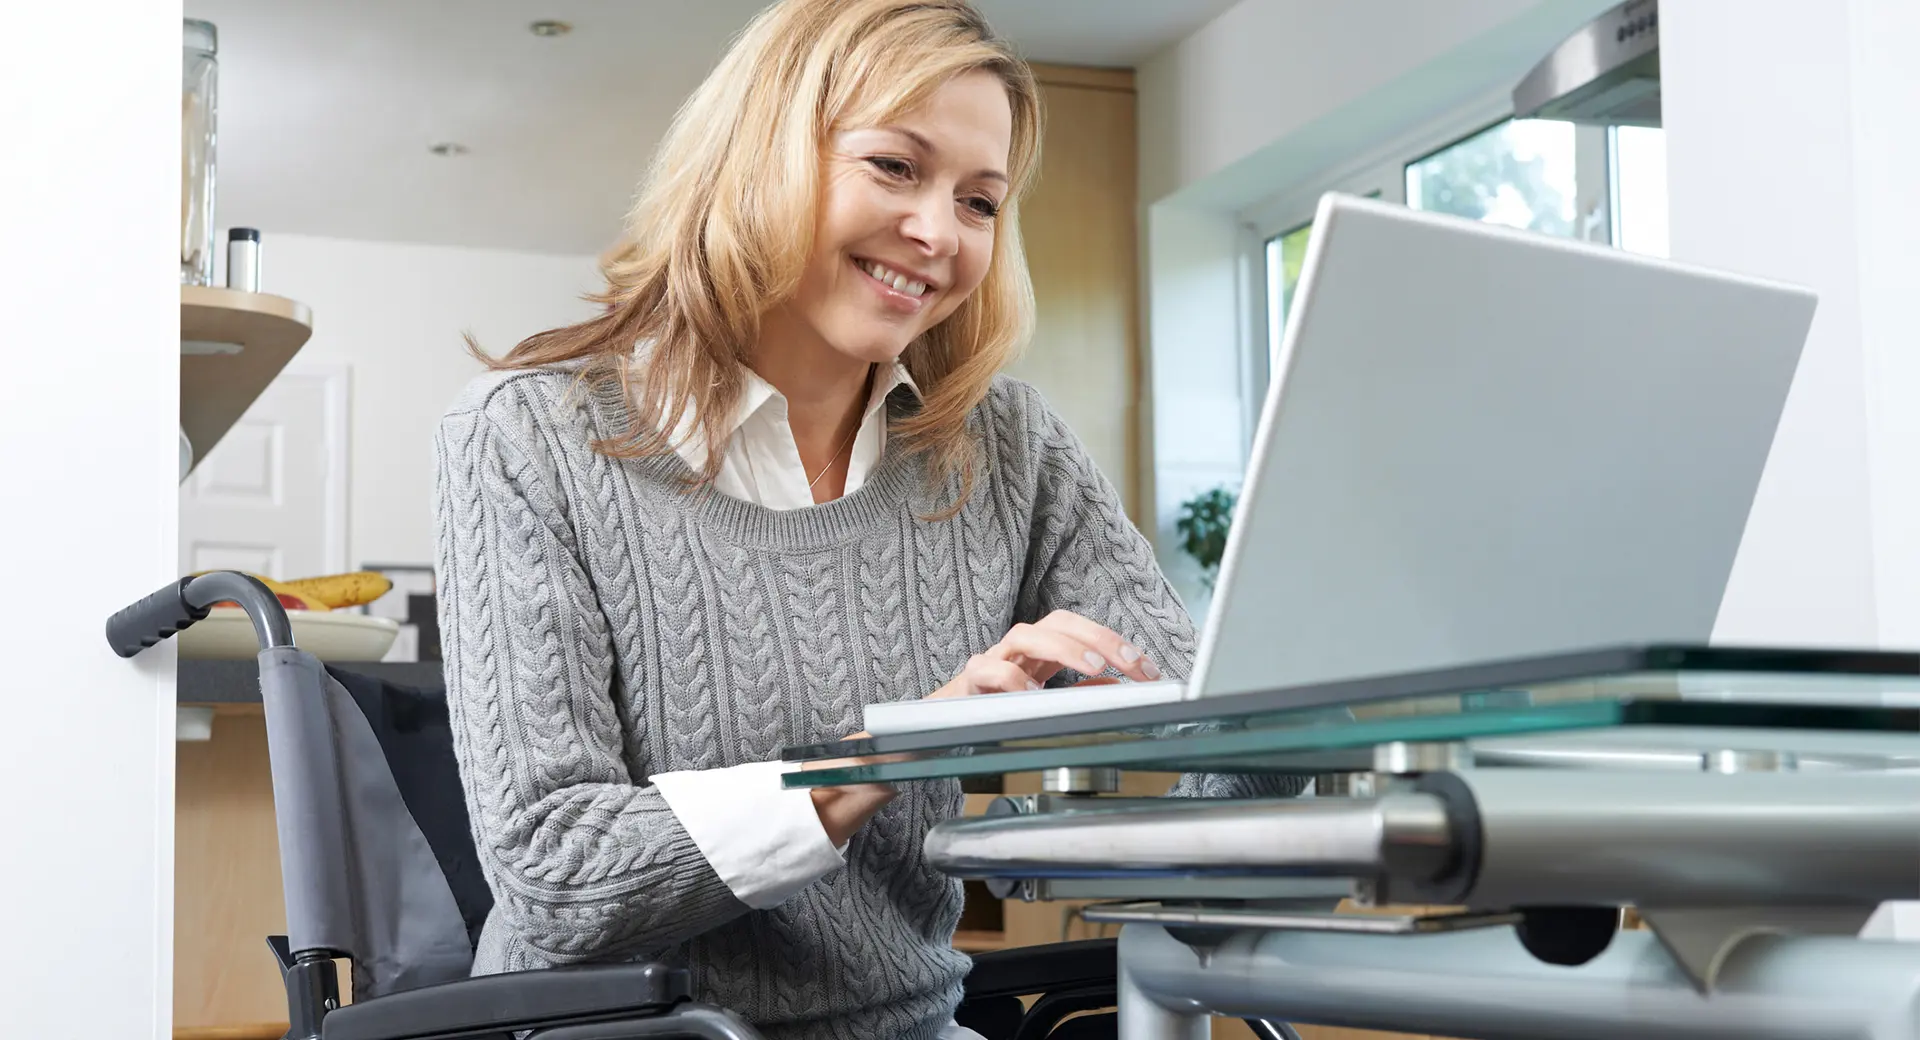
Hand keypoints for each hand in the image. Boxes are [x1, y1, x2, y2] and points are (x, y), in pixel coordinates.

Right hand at [927, 610, 1162, 699]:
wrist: (935, 729)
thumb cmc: (991, 712)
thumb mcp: (1044, 703)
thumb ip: (1078, 694)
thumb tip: (1117, 688)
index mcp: (1040, 651)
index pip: (1081, 631)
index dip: (1116, 644)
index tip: (1147, 670)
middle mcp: (1018, 648)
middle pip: (1059, 621)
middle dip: (1099, 638)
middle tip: (1128, 662)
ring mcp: (992, 659)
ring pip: (1026, 634)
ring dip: (1064, 648)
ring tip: (1092, 667)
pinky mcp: (968, 680)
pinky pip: (989, 669)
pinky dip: (1013, 680)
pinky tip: (1033, 695)